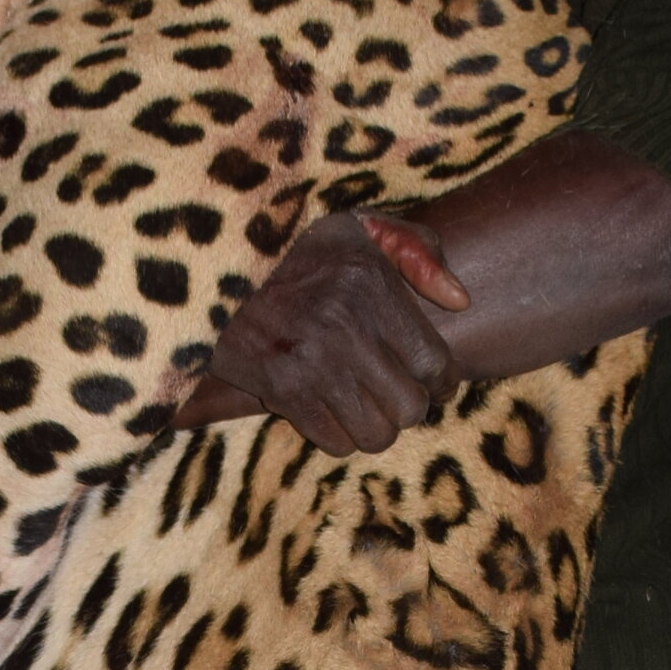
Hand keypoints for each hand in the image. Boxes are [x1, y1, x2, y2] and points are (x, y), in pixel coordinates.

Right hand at [167, 210, 464, 452]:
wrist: (210, 270)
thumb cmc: (293, 248)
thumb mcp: (356, 227)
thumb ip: (416, 251)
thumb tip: (460, 300)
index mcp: (370, 286)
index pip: (435, 363)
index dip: (442, 382)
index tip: (431, 382)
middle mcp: (347, 328)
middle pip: (411, 408)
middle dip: (408, 407)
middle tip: (395, 396)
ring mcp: (313, 364)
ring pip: (376, 433)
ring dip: (375, 426)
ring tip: (365, 407)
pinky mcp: (282, 392)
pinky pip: (335, 442)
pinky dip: (339, 436)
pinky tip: (330, 411)